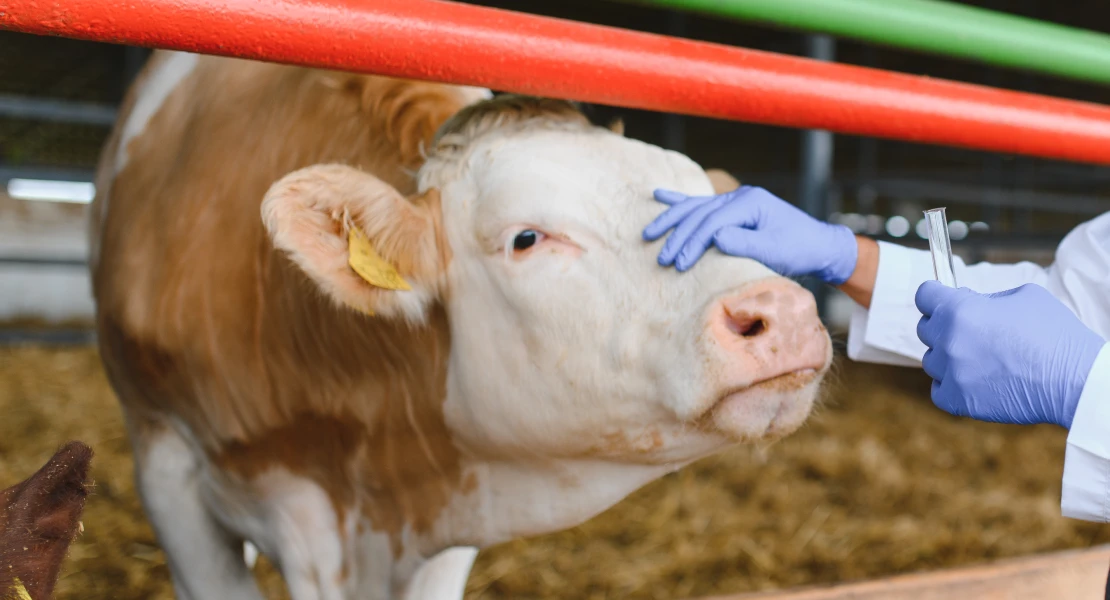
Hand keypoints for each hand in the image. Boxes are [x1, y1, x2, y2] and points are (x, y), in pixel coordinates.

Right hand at [643, 186, 857, 283]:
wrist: (819, 245)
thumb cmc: (799, 250)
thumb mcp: (775, 251)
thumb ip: (745, 243)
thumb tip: (715, 238)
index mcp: (751, 202)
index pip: (712, 222)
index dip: (693, 242)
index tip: (680, 264)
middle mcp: (740, 196)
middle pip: (699, 213)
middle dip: (678, 236)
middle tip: (662, 258)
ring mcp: (735, 200)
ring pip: (695, 207)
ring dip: (671, 220)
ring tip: (649, 234)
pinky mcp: (733, 208)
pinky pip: (701, 204)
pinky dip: (679, 202)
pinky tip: (659, 196)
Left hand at [915, 281, 1106, 428]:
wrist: (1074, 380)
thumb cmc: (1054, 333)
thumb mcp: (1023, 296)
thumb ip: (986, 298)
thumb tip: (968, 302)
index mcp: (960, 311)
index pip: (924, 295)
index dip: (935, 295)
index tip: (945, 299)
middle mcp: (949, 341)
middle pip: (925, 328)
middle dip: (944, 325)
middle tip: (971, 330)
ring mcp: (951, 373)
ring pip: (932, 360)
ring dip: (948, 356)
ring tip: (980, 358)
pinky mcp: (958, 401)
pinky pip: (938, 389)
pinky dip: (951, 385)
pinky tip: (972, 379)